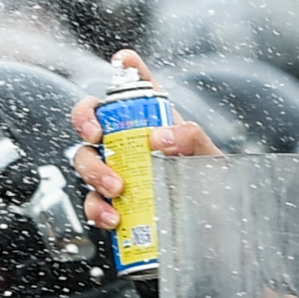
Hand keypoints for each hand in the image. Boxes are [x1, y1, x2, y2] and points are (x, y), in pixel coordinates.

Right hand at [69, 49, 221, 230]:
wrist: (214, 237)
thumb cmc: (214, 193)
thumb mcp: (211, 160)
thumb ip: (192, 139)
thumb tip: (160, 139)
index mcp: (155, 124)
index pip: (137, 88)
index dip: (126, 69)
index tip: (124, 60)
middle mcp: (130, 144)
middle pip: (94, 120)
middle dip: (87, 123)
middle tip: (98, 138)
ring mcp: (116, 173)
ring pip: (84, 160)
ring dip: (93, 171)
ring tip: (117, 188)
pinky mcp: (109, 204)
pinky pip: (90, 201)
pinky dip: (96, 208)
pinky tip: (113, 217)